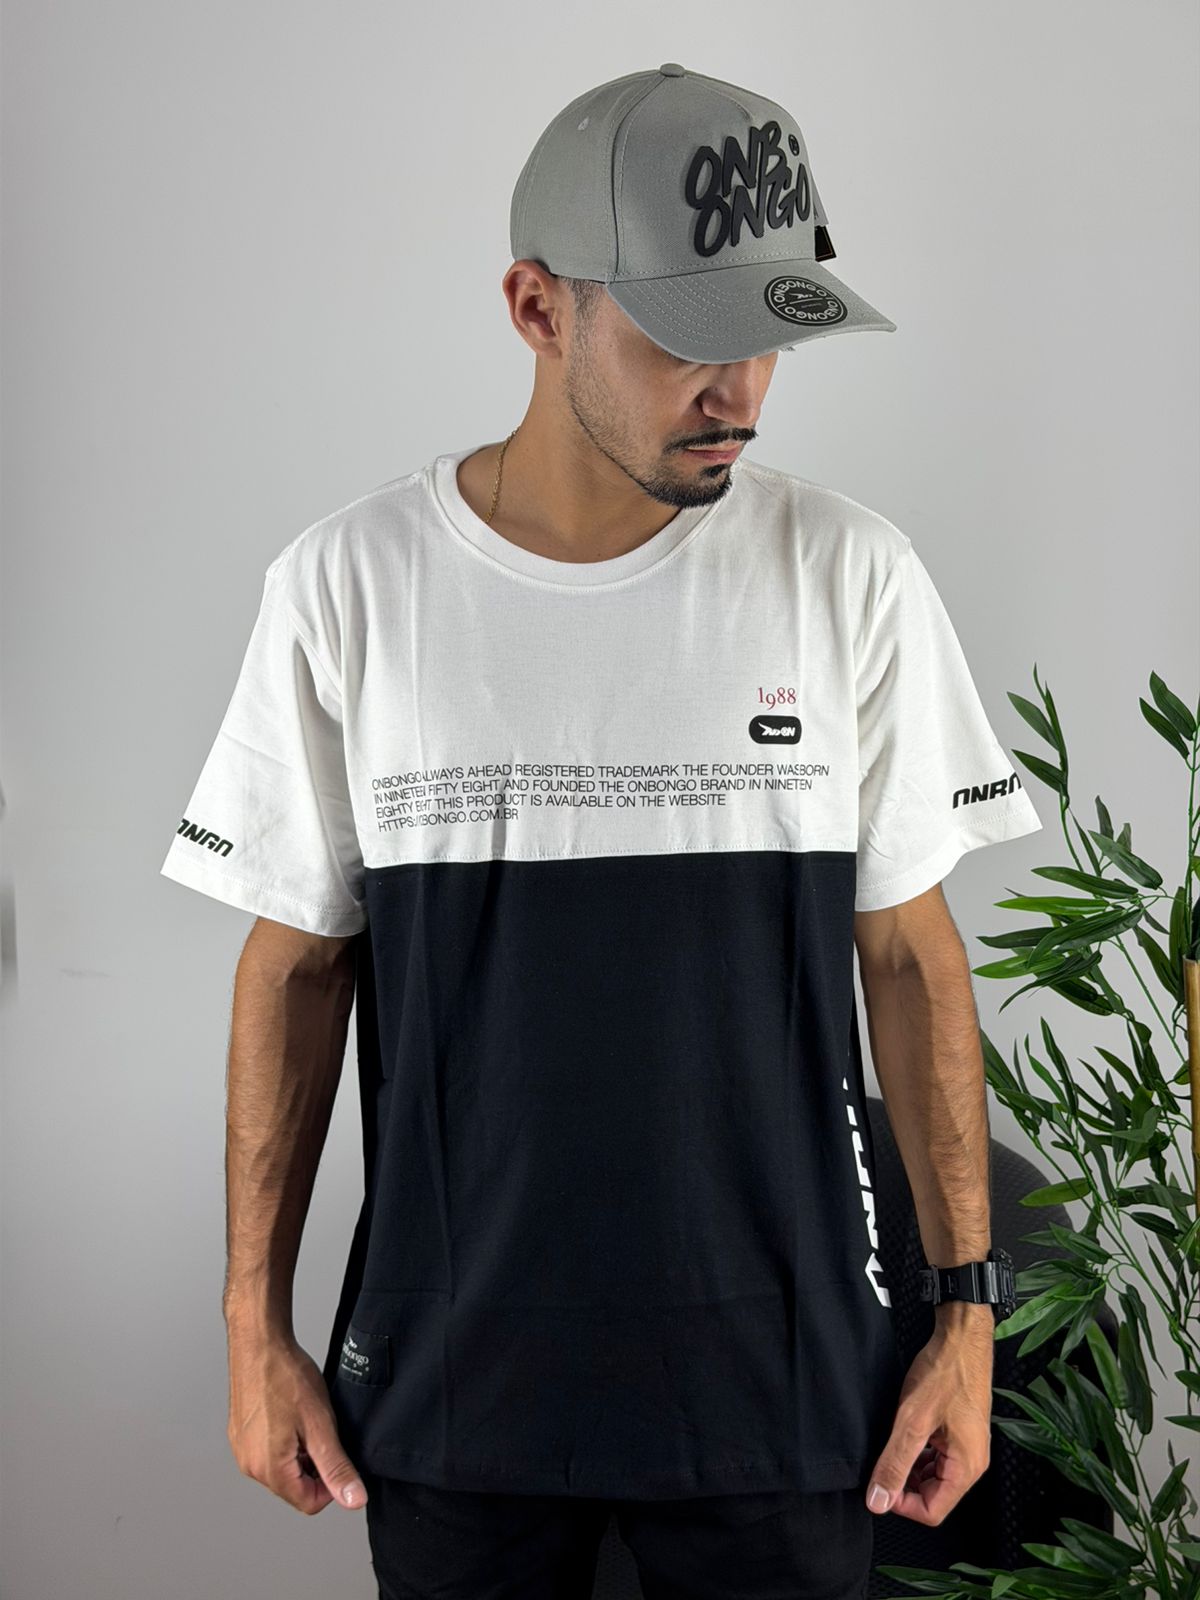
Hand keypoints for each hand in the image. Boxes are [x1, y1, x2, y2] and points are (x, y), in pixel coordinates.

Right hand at [226, 1326, 368, 1515]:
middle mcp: (250, 1465)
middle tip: (321, 1430)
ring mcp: (242, 1450)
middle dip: (314, 1466)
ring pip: (282, 1470)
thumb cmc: (285, 1375)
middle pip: (294, 1488)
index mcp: (268, 1469)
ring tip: (305, 1419)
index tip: (337, 1455)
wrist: (259, 1342)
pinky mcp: (240, 1436)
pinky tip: (290, 1415)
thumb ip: (336, 1467)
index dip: (331, 1485)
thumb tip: (353, 1499)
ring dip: (300, 1453)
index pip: (308, 1503)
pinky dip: (285, 1441)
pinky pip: (268, 1453)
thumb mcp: (321, 1424)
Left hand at [864, 1310, 994, 1525]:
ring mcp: (966, 1448)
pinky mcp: (959, 1433)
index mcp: (966, 1468)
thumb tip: (878, 1500)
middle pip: (932, 1495)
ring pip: (931, 1475)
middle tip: (882, 1458)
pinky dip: (917, 1451)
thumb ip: (894, 1463)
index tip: (880, 1484)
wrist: (961, 1338)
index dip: (901, 1503)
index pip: (932, 1511)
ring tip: (893, 1439)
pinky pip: (936, 1456)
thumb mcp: (912, 1421)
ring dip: (909, 1465)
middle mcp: (971, 1463)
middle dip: (904, 1482)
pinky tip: (905, 1431)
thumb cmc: (945, 1373)